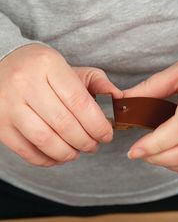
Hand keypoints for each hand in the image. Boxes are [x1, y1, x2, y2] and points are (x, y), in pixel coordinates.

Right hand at [0, 44, 121, 166]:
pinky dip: (47, 159)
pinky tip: (59, 156)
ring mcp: (9, 105)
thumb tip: (119, 99)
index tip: (107, 135)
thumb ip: (98, 82)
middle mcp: (26, 83)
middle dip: (86, 141)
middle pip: (64, 124)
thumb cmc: (45, 69)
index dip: (98, 125)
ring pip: (45, 140)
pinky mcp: (0, 123)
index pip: (80, 102)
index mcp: (50, 65)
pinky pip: (26, 150)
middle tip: (94, 145)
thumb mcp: (72, 68)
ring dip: (68, 153)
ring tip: (78, 152)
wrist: (6, 65)